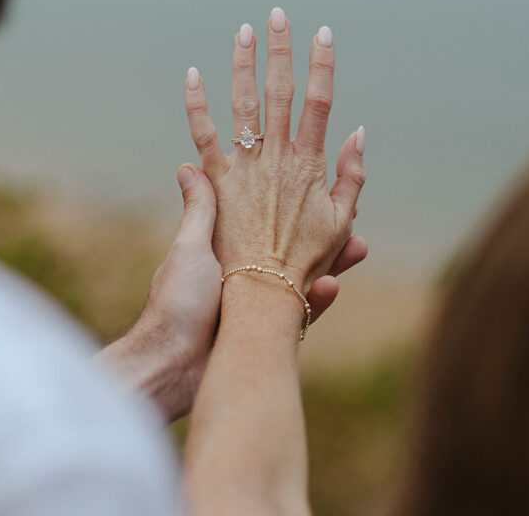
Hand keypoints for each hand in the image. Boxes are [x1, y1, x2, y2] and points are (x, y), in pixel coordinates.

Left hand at [98, 154, 359, 419]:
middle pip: (299, 246)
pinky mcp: (274, 331)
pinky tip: (330, 287)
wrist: (170, 364)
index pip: (270, 217)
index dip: (295, 201)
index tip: (316, 181)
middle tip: (355, 214)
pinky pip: (306, 311)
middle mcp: (250, 273)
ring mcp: (263, 303)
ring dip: (335, 262)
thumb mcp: (190, 247)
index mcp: (230, 248)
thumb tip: (188, 164)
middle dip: (329, 230)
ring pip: (309, 276)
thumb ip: (200, 209)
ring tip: (358, 246)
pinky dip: (320, 298)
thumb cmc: (175, 301)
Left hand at [184, 8, 366, 297]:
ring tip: (243, 31)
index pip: (319, 103)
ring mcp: (243, 169)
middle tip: (278, 15)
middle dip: (280, 50)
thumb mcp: (341, 225)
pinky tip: (192, 75)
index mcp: (309, 167)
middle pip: (280, 92)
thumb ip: (350, 178)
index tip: (323, 34)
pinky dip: (196, 105)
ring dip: (243, 64)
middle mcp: (276, 160)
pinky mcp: (214, 185)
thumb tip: (358, 133)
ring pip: (243, 104)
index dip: (322, 65)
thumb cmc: (303, 270)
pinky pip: (203, 137)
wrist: (258, 306)